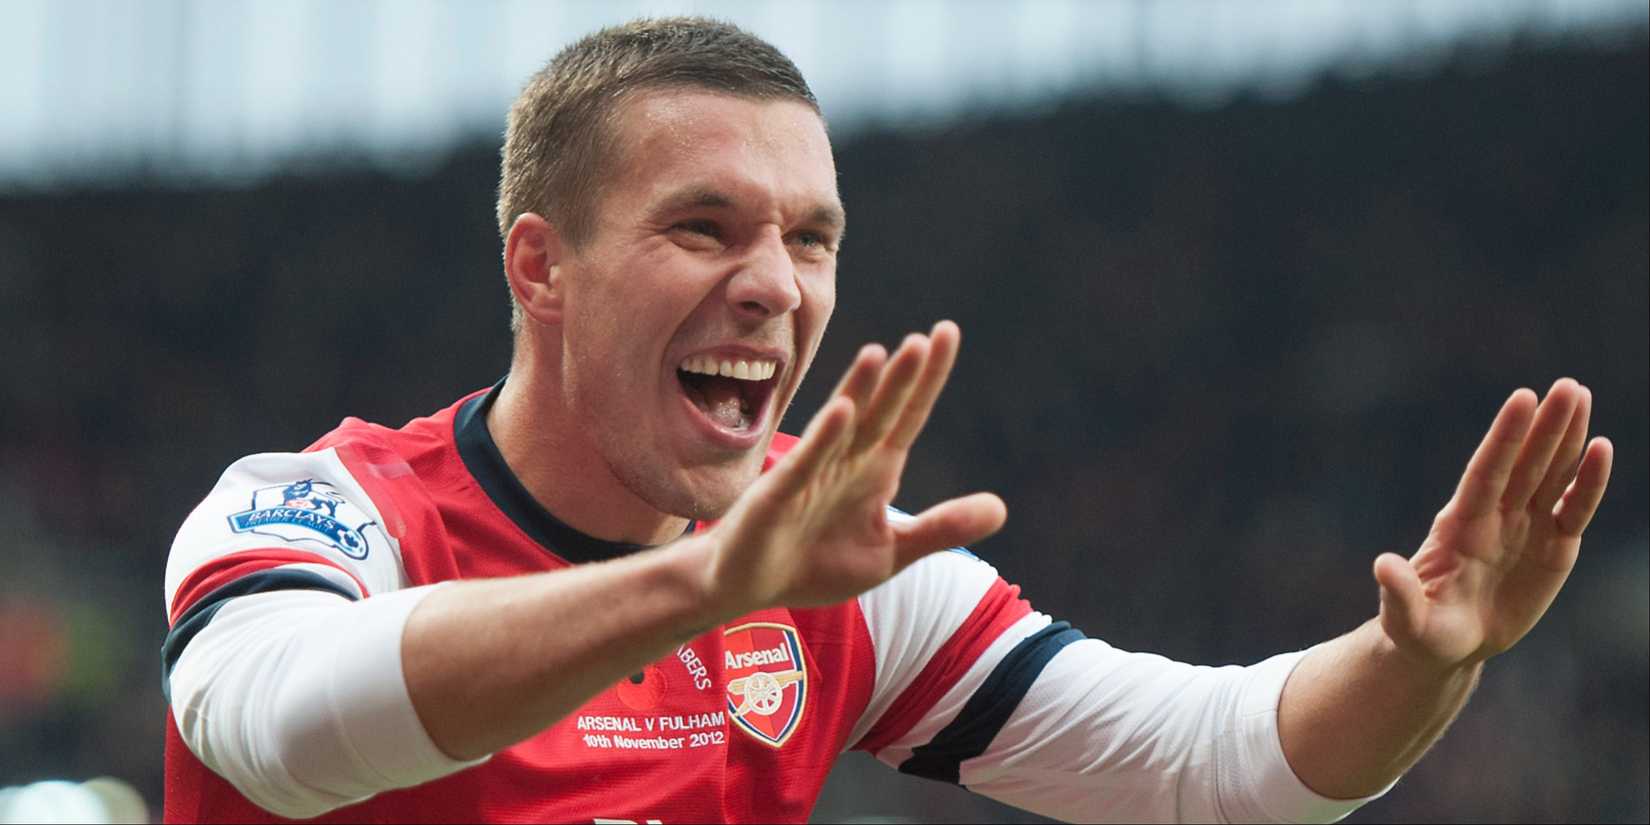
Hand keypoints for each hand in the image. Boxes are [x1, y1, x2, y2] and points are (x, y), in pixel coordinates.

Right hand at [700, 320, 1006, 611]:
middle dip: (902, 377)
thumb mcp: (891, 551)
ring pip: (842, 426)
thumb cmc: (815, 562)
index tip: (947, 332)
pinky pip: (807, 462)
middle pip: (881, 411)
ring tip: (880, 353)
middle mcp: (845, 460)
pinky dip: (825, 437)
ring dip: (859, 390)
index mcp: (874, 469)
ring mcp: (811, 473)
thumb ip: (942, 528)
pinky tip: (844, 410)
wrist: (747, 585)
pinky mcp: (780, 495)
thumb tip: (1001, 508)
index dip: (928, 378)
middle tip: (926, 338)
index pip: (908, 415)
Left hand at [1374, 378, 1612, 671]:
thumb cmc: (1420, 631)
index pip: (1487, 473)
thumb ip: (1399, 594)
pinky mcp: (1552, 548)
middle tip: (1567, 386)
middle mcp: (1495, 517)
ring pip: (1550, 475)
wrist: (1446, 644)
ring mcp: (1524, 528)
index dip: (1504, 437)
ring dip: (1567, 438)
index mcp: (1460, 527)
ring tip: (1580, 394)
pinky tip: (1601, 450)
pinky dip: (1588, 482)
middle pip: (1524, 464)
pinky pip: (1573, 509)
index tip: (1522, 398)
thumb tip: (1382, 564)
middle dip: (1545, 427)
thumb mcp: (1406, 620)